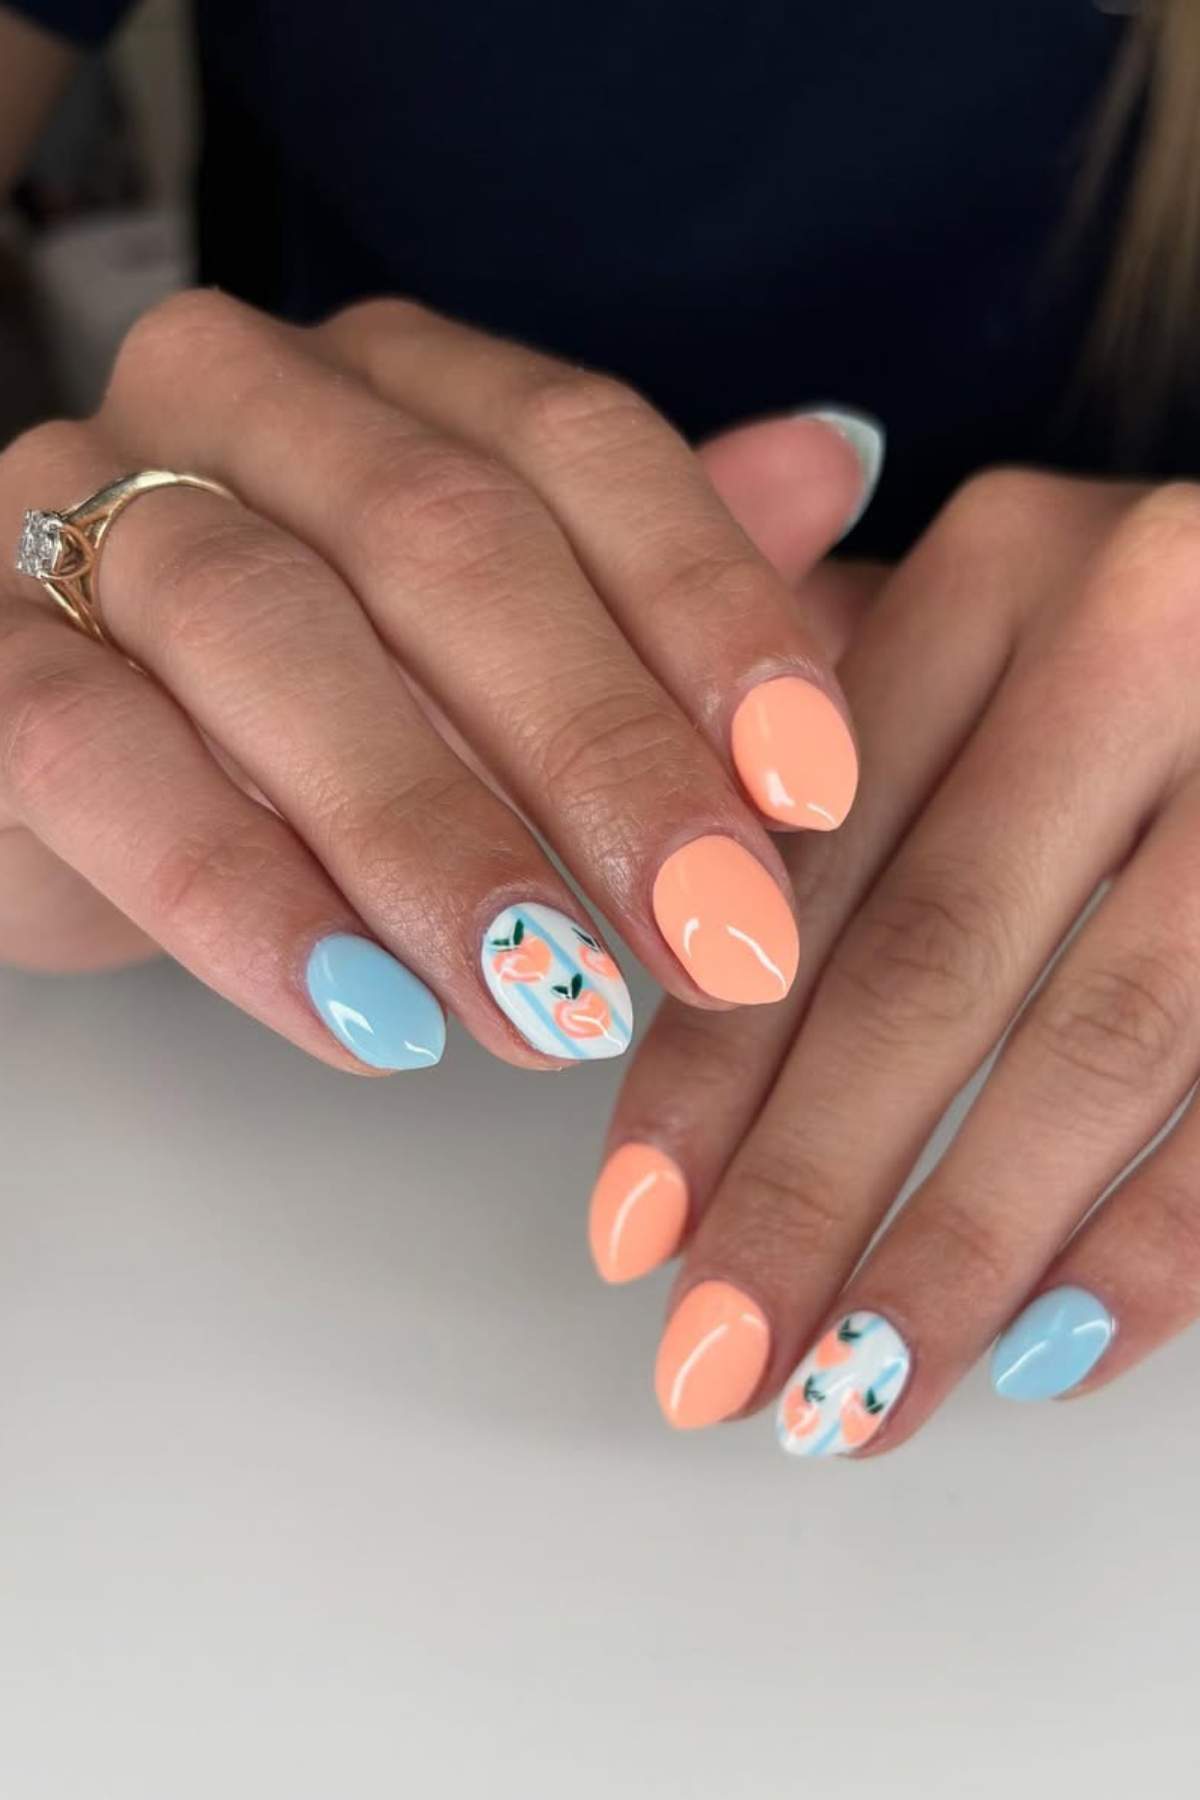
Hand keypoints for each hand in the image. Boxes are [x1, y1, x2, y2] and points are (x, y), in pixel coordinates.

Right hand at [0, 292, 873, 1071]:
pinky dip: (244, 899)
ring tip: (558, 1008)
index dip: (708, 610)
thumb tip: (835, 456)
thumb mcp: (501, 644)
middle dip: (597, 752)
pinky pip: (100, 756)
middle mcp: (236, 401)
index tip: (812, 789)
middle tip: (716, 939)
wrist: (62, 759)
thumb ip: (651, 562)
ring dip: (433, 839)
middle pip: (442, 539)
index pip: (580, 446)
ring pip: (270, 635)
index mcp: (394, 377)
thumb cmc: (321, 700)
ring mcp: (81, 510)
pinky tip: (369, 1022)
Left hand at [595, 461, 1199, 1445]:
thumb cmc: (1175, 649)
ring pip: (1096, 1041)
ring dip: (960, 1250)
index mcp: (996, 578)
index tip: (631, 1231)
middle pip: (930, 962)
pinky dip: (1154, 1236)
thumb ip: (867, 768)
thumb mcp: (1012, 635)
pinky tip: (1053, 1353)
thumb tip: (683, 1015)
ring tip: (856, 1398)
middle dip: (806, 1190)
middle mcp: (1134, 631)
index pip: (813, 865)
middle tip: (713, 1368)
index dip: (710, 1065)